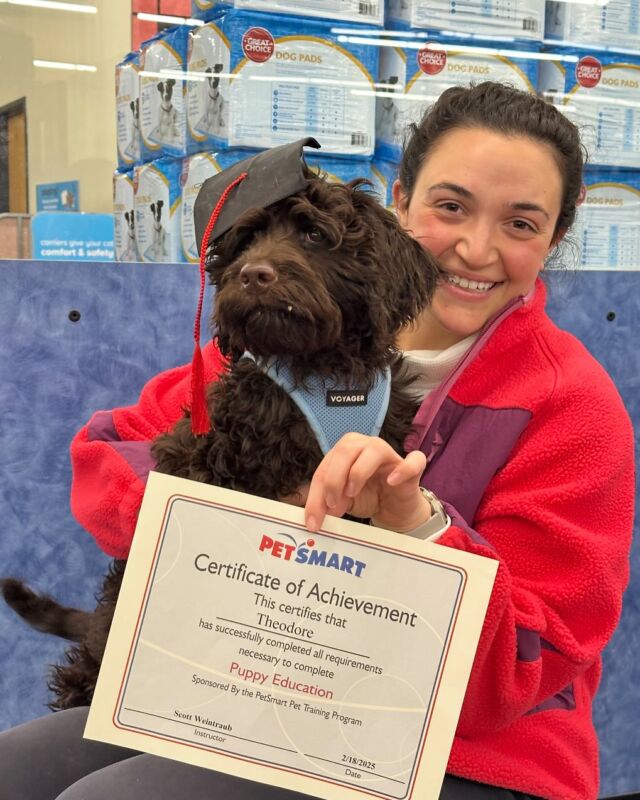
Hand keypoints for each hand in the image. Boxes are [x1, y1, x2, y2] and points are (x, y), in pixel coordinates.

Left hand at [303, 433, 429, 532]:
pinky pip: (412, 461)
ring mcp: (389, 454)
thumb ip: (327, 504)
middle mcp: (365, 445)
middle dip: (333, 479)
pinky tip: (391, 481)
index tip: (313, 521)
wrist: (394, 509)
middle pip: (345, 450)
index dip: (316, 494)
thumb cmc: (366, 497)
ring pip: (374, 449)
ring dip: (358, 472)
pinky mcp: (412, 468)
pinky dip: (402, 470)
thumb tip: (313, 516)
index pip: (324, 467)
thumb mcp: (342, 502)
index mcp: (344, 451)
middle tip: (331, 504)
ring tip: (352, 494)